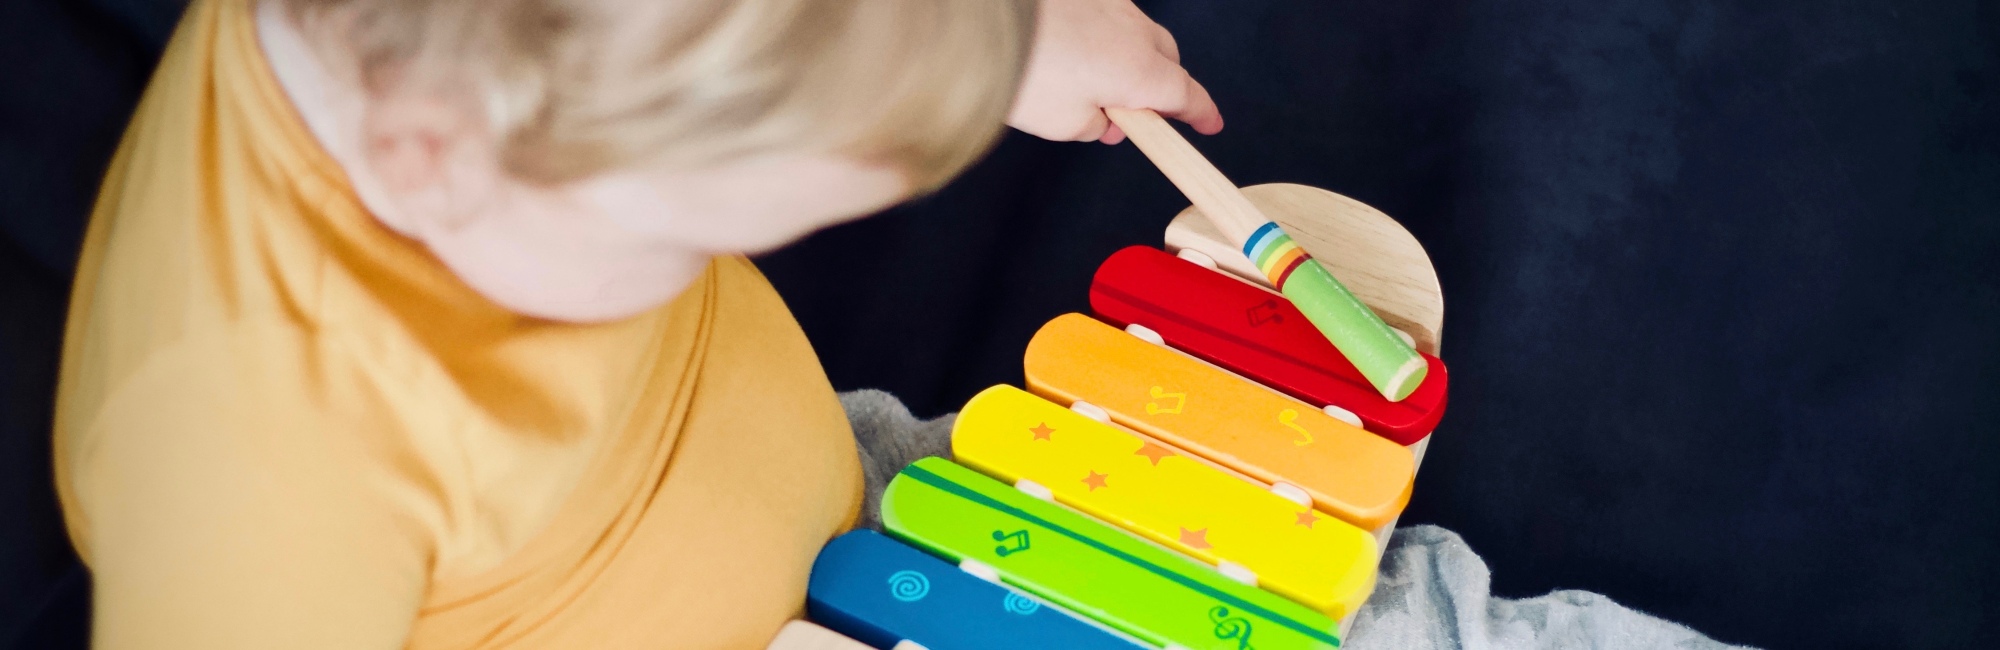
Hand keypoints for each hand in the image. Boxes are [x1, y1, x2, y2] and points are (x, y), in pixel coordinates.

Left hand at [1007, 0, 1223, 143]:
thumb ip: (1093, 126)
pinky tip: (1068, 48)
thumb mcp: (1063, 123)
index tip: (1210, 123)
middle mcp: (1133, 30)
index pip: (1184, 95)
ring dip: (1126, 58)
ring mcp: (1108, 2)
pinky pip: (1104, 14)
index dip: (1199, 112)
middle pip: (1165, 60)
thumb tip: (1101, 118)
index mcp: (1139, 70)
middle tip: (1133, 114)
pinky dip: (1098, 34)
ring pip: (1134, 34)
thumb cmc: (1024, 72)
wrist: (984, 19)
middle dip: (1159, 86)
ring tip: (1088, 83)